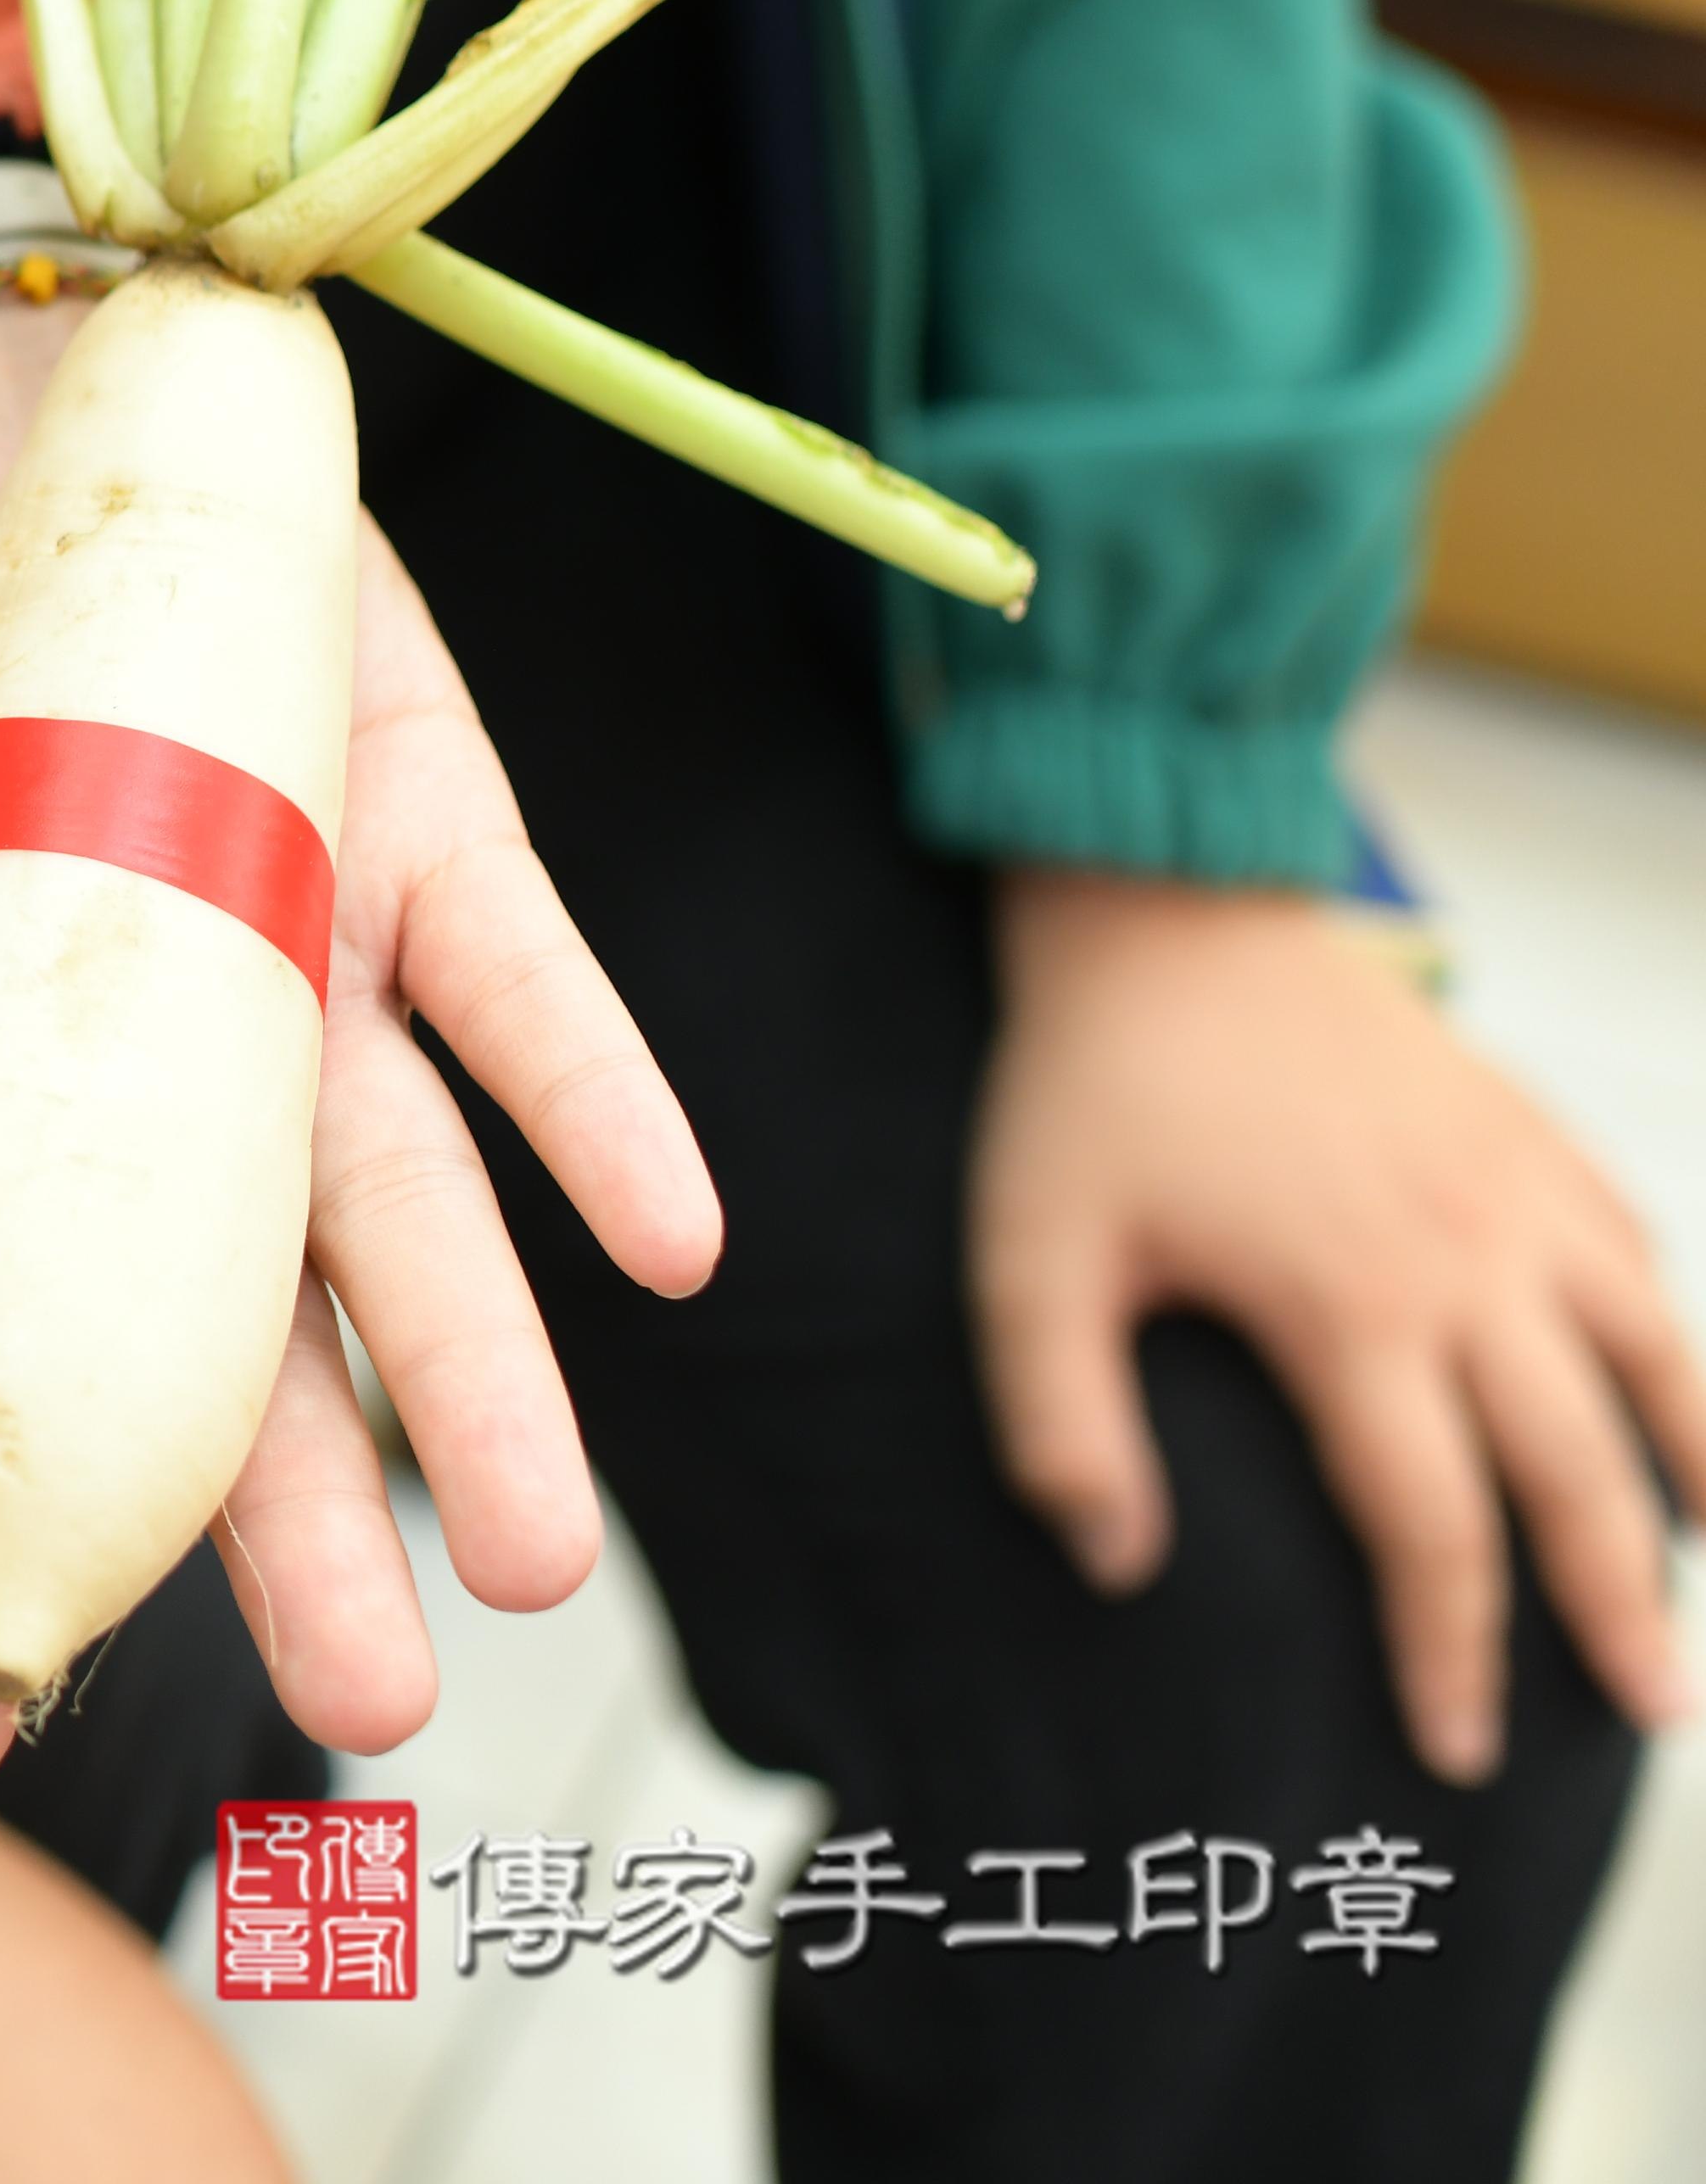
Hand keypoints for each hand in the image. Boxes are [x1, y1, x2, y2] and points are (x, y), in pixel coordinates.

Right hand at [0, 302, 722, 1789]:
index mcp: (4, 1098)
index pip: (28, 1354)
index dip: (6, 1530)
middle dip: (310, 1523)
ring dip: (488, 1376)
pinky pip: (528, 979)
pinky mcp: (426, 806)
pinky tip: (664, 1247)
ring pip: (418, 1203)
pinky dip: (601, 1103)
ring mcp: (317, 940)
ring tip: (535, 1561)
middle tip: (364, 1707)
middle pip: (262, 1328)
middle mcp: (187, 1062)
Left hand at [974, 869, 1705, 1778]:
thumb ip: (1057, 1417)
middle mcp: (1470, 1260)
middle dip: (1614, 1611)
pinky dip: (1684, 1353)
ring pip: (1660, 1367)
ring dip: (1698, 1483)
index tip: (1462, 1748)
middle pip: (1578, 1475)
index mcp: (1352, 1305)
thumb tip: (1112, 1566)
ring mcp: (1524, 1194)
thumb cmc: (1087, 1094)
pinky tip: (1687, 1418)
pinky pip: (1643, 1262)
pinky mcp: (1541, 1138)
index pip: (1433, 1528)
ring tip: (1705, 1586)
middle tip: (1652, 1716)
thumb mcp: (1027, 1256)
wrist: (1162, 917)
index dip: (1453, 1651)